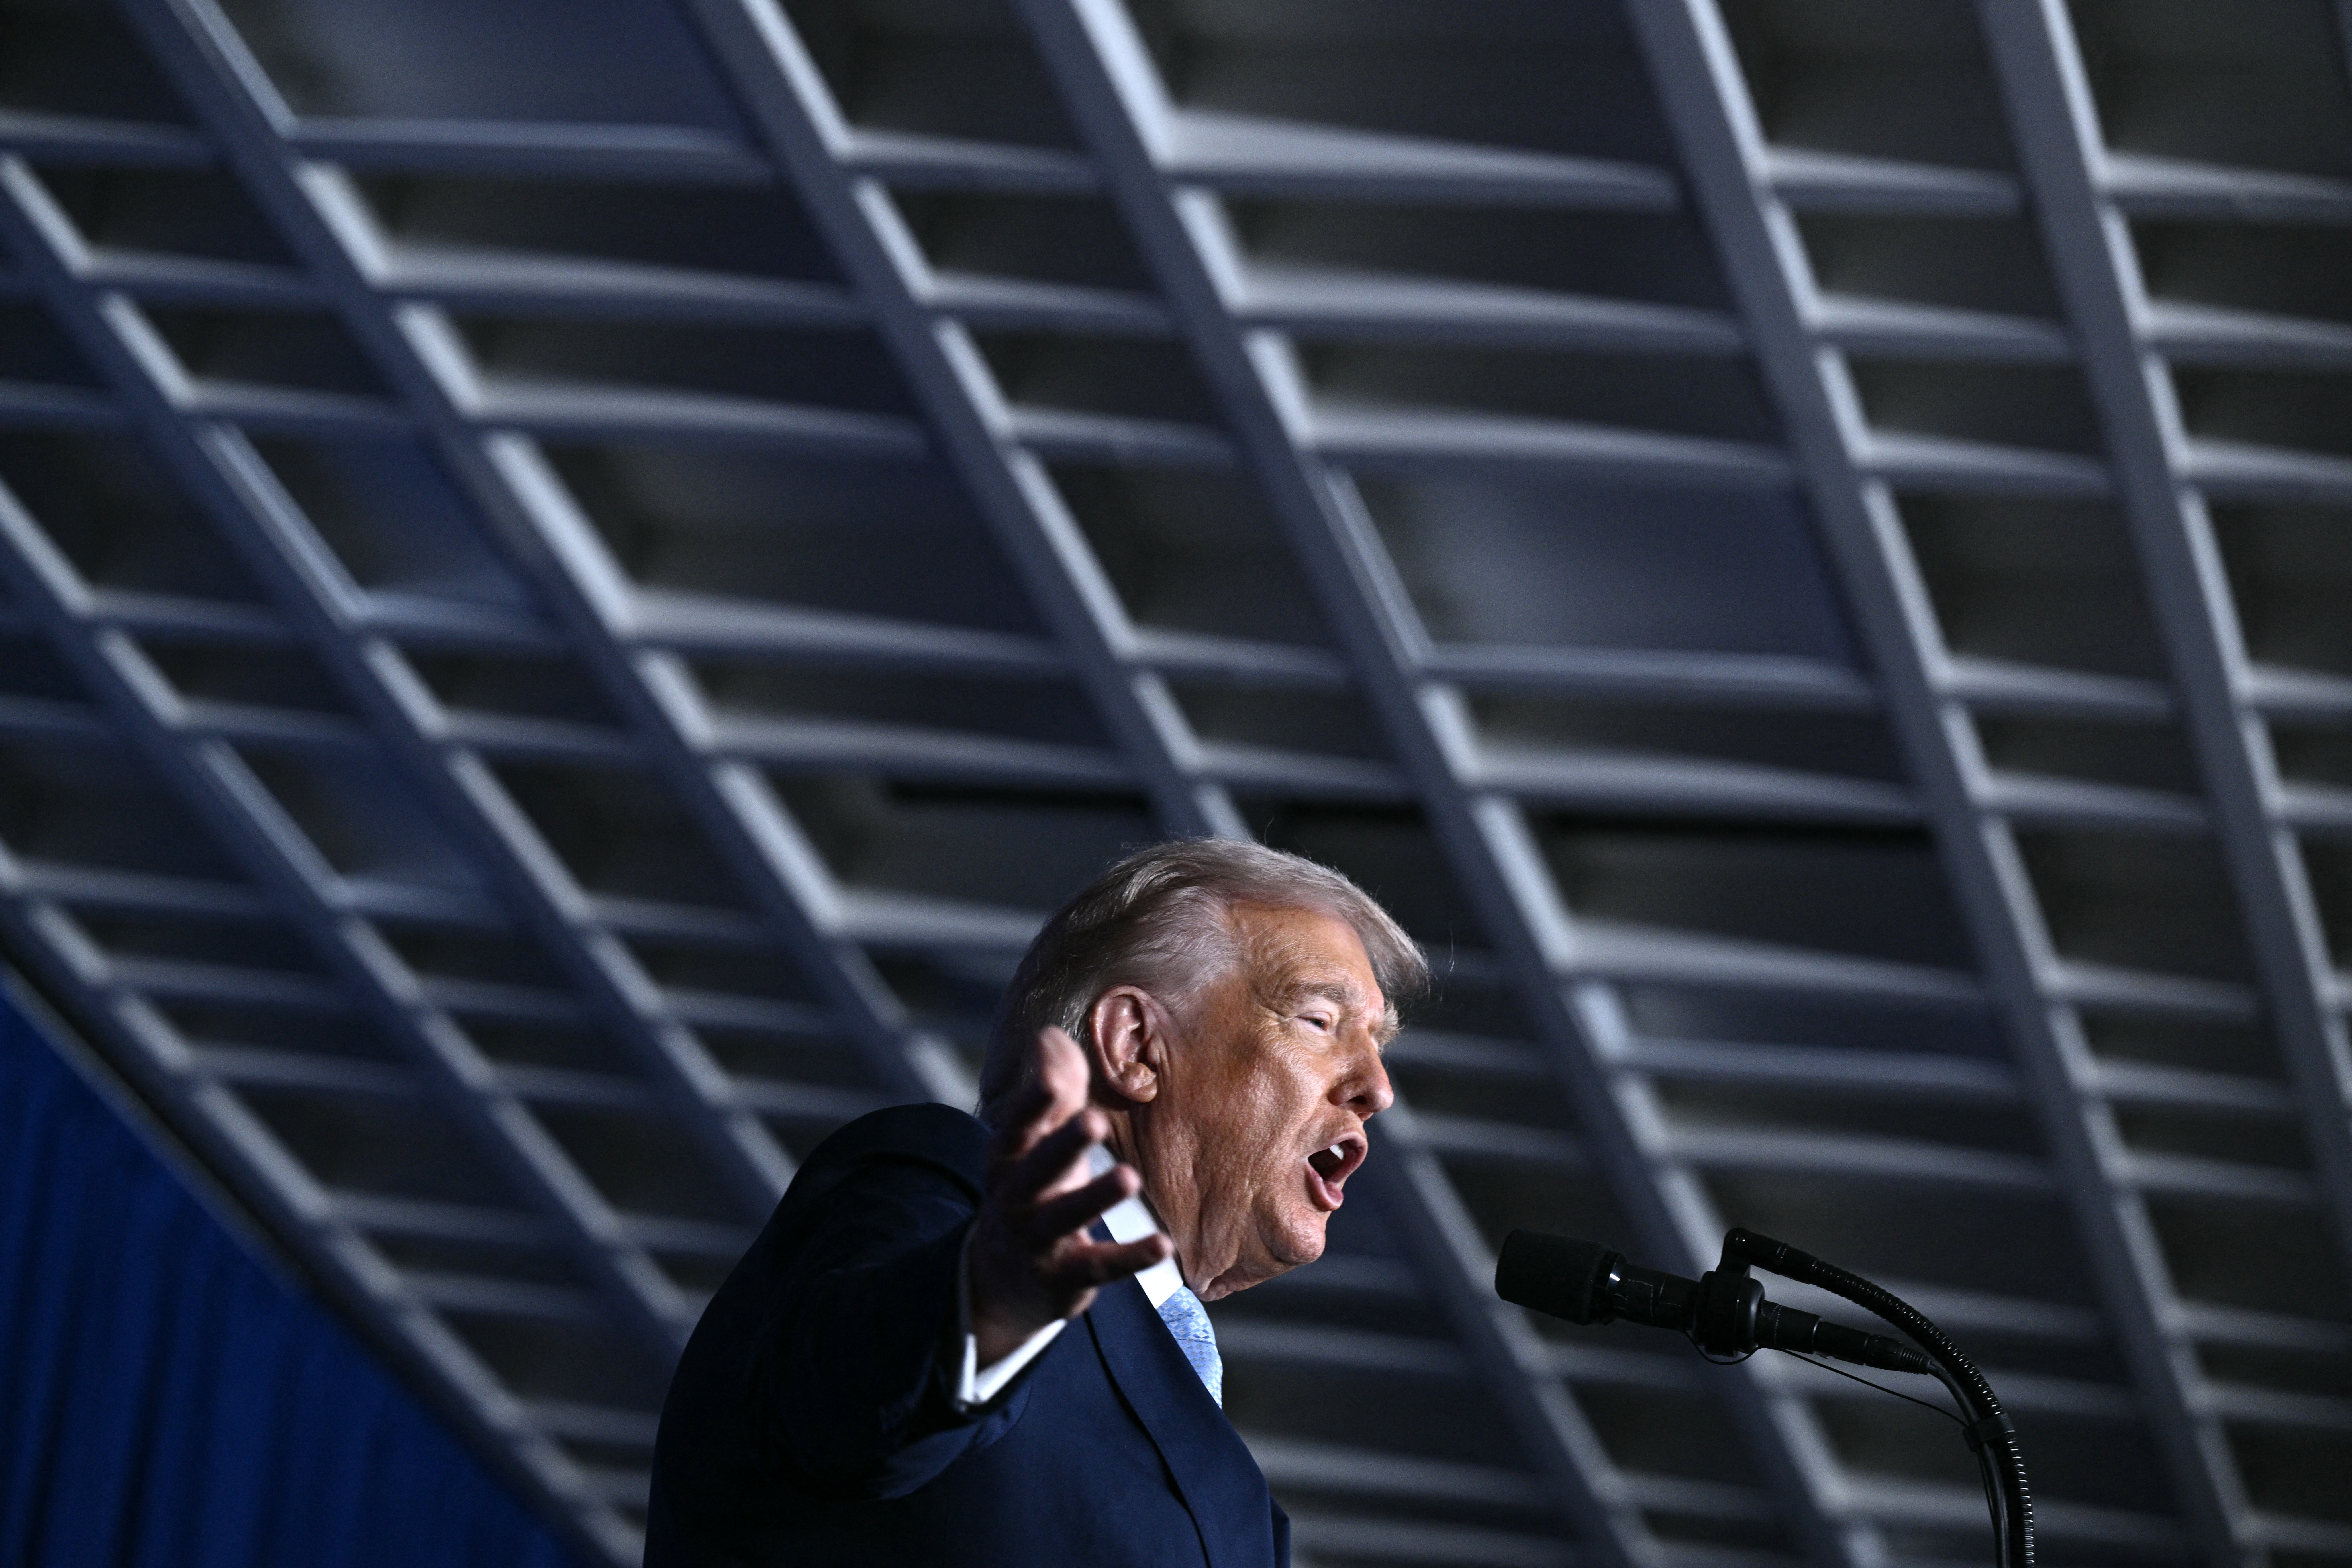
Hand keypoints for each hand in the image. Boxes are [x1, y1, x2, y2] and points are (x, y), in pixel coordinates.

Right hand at [965, 1027, 1170, 1364]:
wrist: (1002, 1278)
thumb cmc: (1034, 1188)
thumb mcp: (1038, 1141)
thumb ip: (1053, 1089)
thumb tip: (1049, 1034)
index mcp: (1009, 1159)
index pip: (1017, 1127)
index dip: (1033, 1103)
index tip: (1054, 1079)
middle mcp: (1016, 1197)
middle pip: (1037, 1169)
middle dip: (1063, 1145)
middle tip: (1093, 1121)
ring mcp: (1037, 1240)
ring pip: (1065, 1216)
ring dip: (1096, 1197)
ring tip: (1129, 1178)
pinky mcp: (1064, 1276)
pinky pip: (1100, 1266)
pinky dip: (1130, 1258)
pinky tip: (1163, 1245)